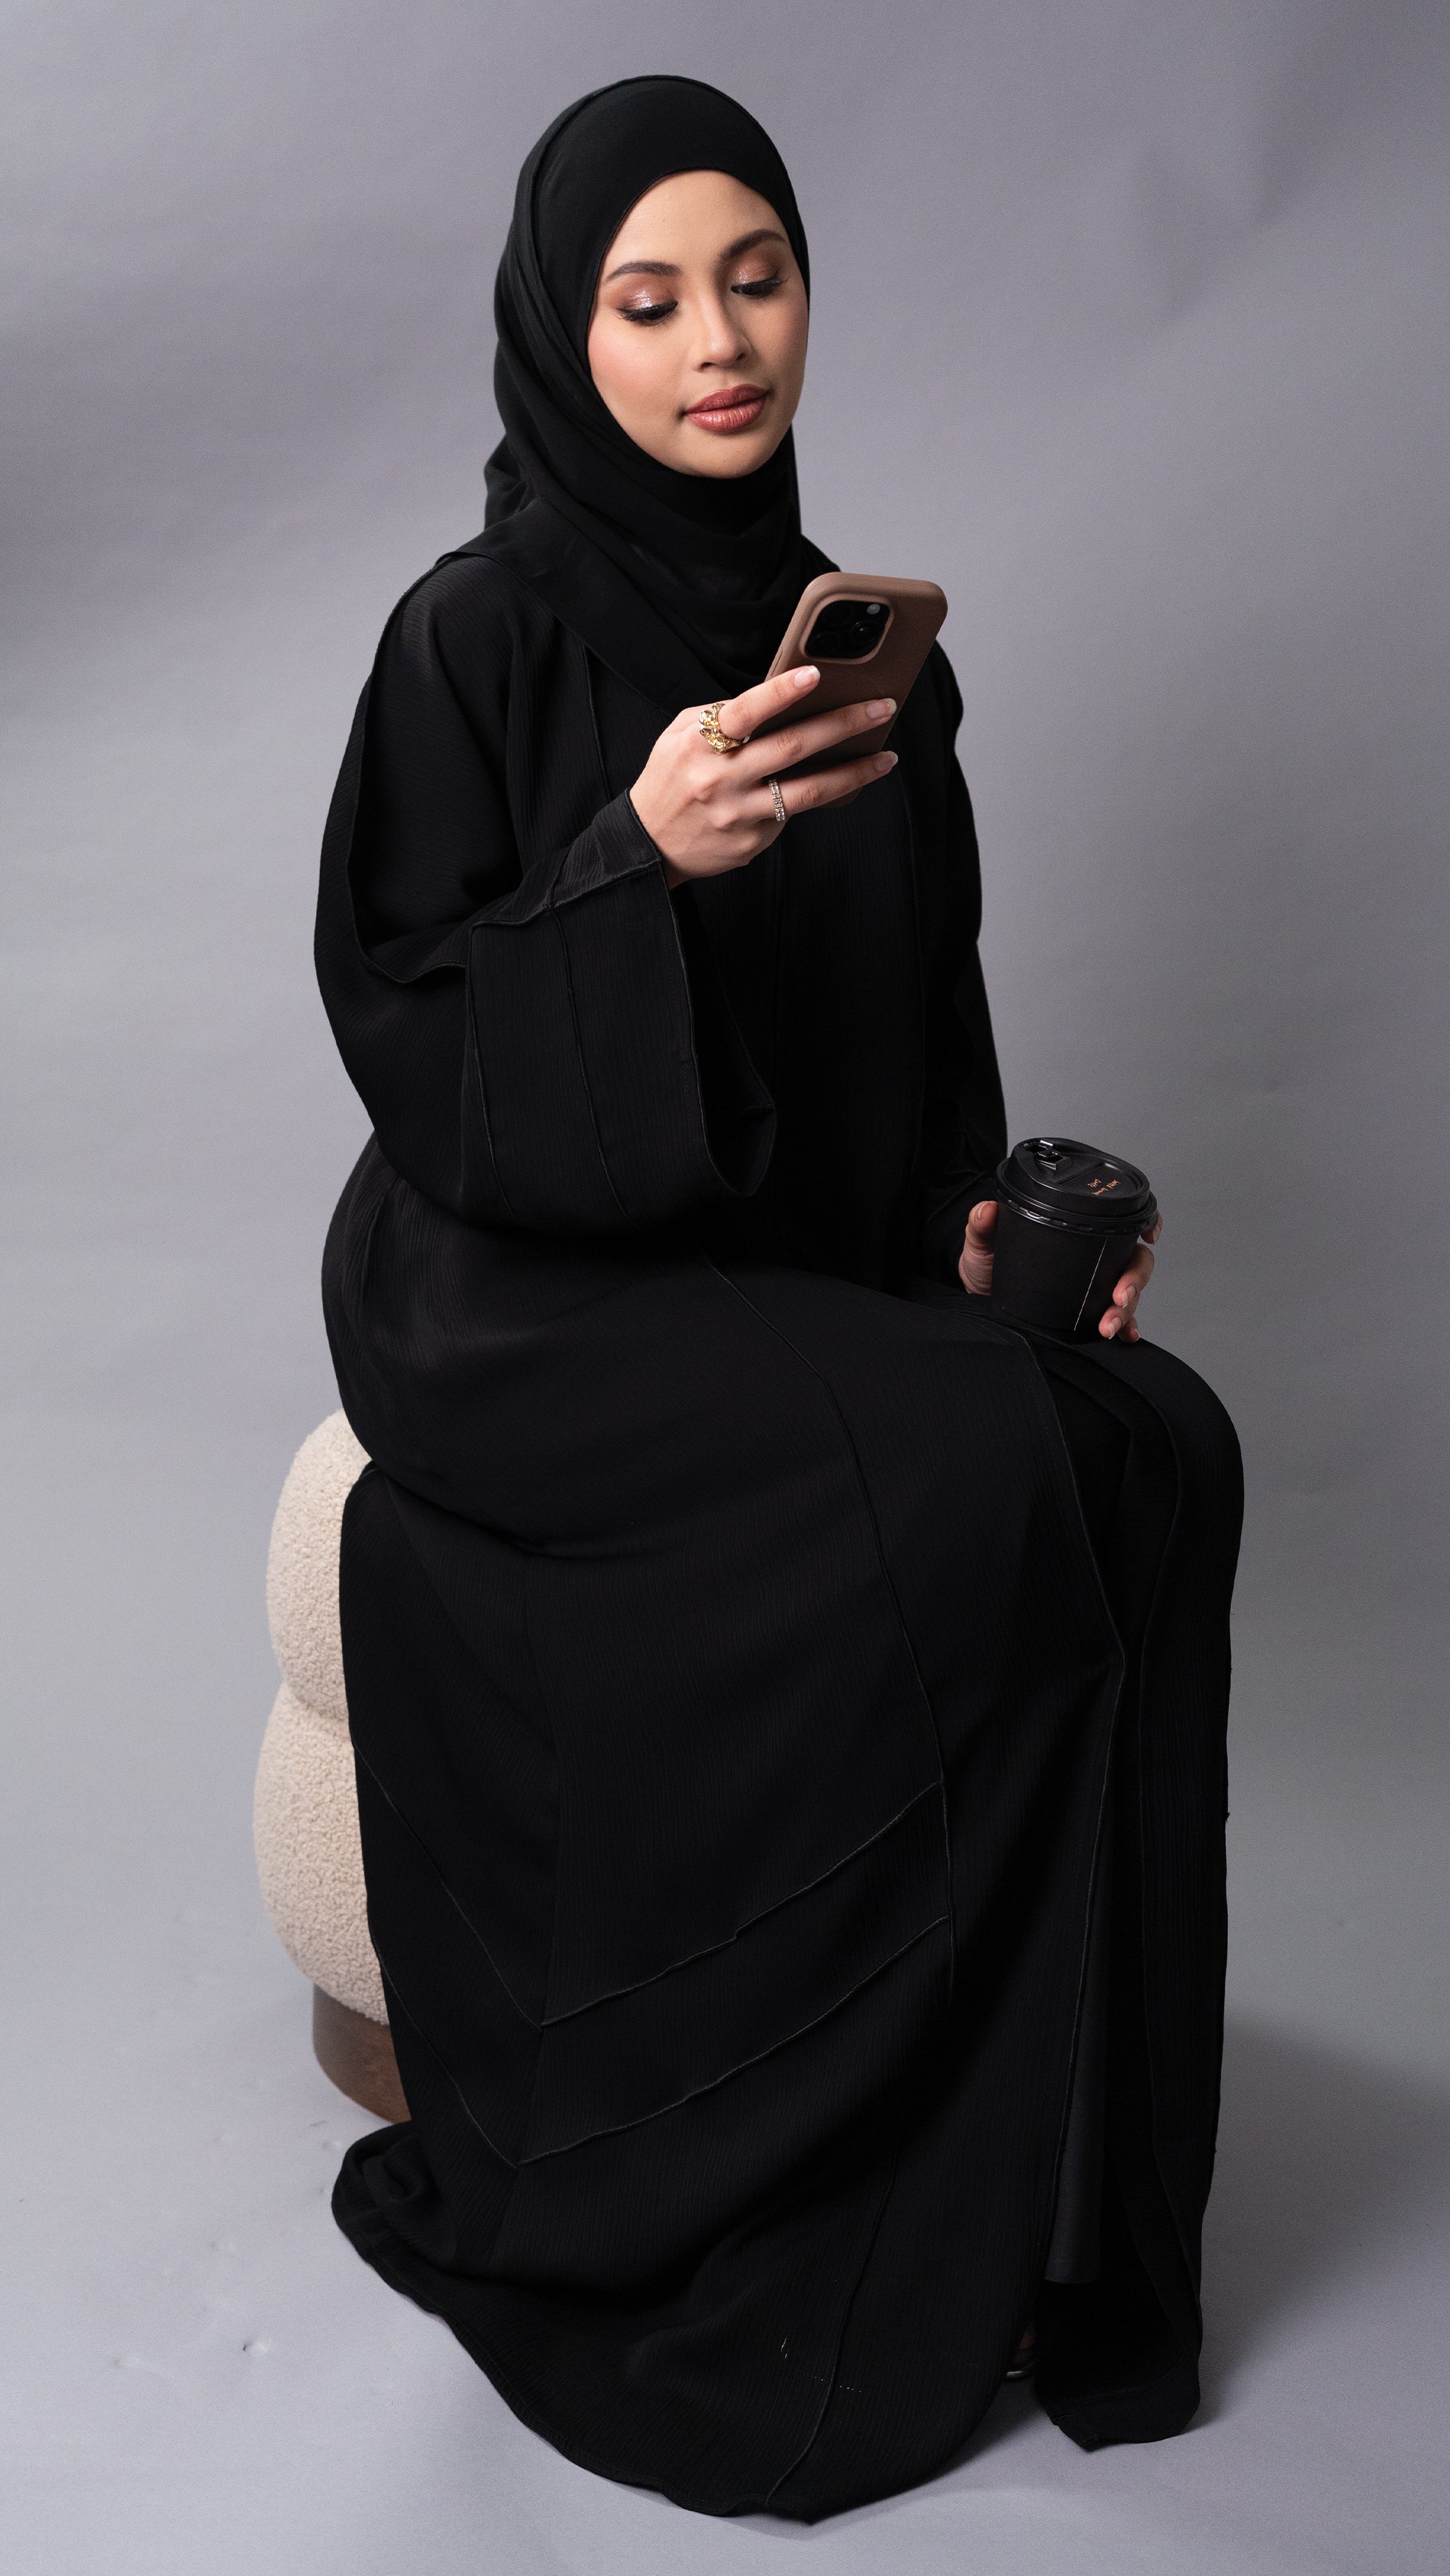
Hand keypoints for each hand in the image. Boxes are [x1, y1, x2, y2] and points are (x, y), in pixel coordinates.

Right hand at [629, 664, 898, 883]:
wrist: (648, 845)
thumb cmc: (670, 779)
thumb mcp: (680, 736)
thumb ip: (722, 717)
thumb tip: (777, 699)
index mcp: (700, 744)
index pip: (745, 713)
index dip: (781, 692)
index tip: (815, 674)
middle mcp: (721, 779)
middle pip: (792, 747)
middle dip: (843, 724)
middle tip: (881, 708)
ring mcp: (740, 814)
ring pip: (809, 791)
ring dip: (854, 772)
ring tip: (884, 758)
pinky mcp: (753, 841)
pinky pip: (795, 815)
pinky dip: (823, 797)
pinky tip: (846, 784)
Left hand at [957, 1200, 1163, 1342]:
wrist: (980, 1297)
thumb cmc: (988, 1264)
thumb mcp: (983, 1244)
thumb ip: (981, 1226)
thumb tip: (986, 1210)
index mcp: (1077, 1234)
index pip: (1121, 1223)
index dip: (1145, 1224)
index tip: (1149, 1236)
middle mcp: (1093, 1258)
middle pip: (1134, 1261)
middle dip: (1134, 1280)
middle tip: (1119, 1297)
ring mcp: (1094, 1287)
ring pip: (1129, 1293)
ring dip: (1126, 1310)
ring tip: (1108, 1325)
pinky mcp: (1087, 1314)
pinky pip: (1117, 1320)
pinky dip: (1126, 1328)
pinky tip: (1125, 1336)